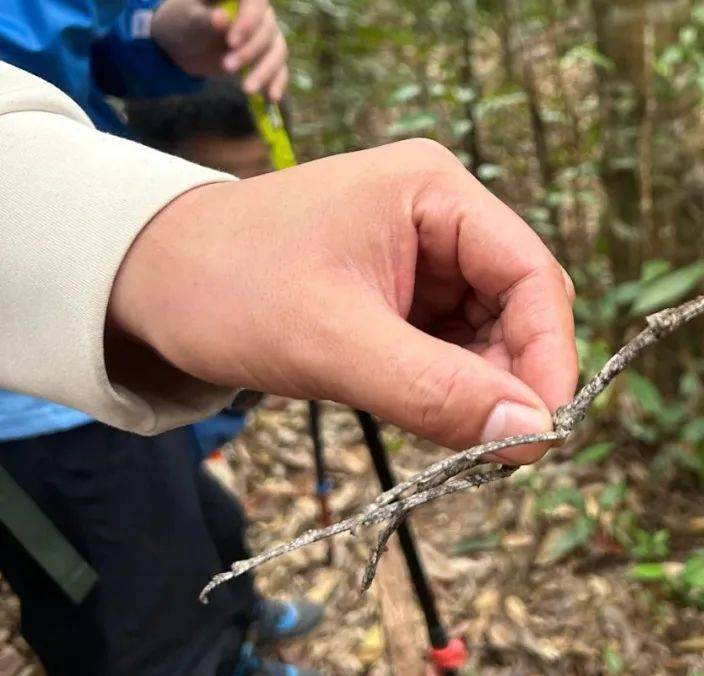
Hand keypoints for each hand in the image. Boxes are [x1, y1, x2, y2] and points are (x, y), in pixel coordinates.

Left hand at [108, 140, 577, 462]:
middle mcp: (441, 217)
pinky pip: (455, 351)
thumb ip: (435, 390)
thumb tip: (534, 435)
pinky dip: (452, 391)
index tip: (546, 430)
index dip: (550, 352)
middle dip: (513, 379)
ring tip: (451, 435)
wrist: (147, 283)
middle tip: (497, 451)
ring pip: (492, 337)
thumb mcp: (332, 343)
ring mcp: (425, 258)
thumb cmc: (225, 286)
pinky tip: (428, 415)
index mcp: (435, 191)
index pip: (531, 273)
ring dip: (483, 391)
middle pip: (520, 307)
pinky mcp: (405, 296)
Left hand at [151, 0, 288, 100]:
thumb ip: (206, 19)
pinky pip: (280, 68)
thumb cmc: (186, 23)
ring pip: (277, 51)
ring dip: (265, 72)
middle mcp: (259, 12)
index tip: (232, 42)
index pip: (256, 3)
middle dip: (250, 52)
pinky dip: (277, 82)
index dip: (249, 21)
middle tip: (226, 67)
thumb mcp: (190, 20)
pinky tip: (271, 97)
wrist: (186, 42)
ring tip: (246, 89)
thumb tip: (222, 18)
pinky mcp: (268, 56)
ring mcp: (266, 35)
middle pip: (267, 30)